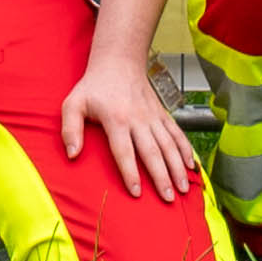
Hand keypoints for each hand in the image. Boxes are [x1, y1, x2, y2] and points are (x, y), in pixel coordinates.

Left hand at [58, 50, 198, 200]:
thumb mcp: (73, 104)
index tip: (136, 193)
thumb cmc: (93, 87)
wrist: (119, 61)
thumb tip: (72, 155)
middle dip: (161, 176)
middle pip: (152, 152)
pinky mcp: (161, 114)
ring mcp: (152, 117)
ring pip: (169, 145)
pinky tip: (191, 166)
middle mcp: (138, 119)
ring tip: (183, 188)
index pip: (124, 151)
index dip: (130, 172)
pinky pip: (177, 133)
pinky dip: (186, 149)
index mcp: (116, 119)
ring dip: (177, 167)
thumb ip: (70, 129)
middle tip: (168, 199)